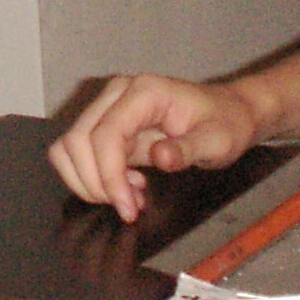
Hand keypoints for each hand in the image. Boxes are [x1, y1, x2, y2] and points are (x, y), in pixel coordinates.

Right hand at [48, 74, 271, 220]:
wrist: (230, 113)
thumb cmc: (226, 123)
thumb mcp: (217, 141)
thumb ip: (187, 149)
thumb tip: (159, 156)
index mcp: (144, 92)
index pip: (104, 135)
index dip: (109, 177)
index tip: (128, 208)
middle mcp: (118, 94)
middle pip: (77, 141)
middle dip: (96, 183)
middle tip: (128, 206)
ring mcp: (109, 108)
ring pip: (69, 148)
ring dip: (90, 181)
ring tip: (128, 196)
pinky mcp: (107, 125)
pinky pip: (80, 154)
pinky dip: (93, 177)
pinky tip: (126, 187)